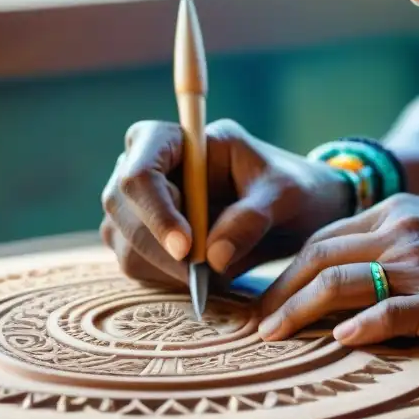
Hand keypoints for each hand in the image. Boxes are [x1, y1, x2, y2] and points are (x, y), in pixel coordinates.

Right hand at [101, 119, 352, 285]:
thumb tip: (213, 257)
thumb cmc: (292, 189)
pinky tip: (204, 279)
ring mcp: (141, 201)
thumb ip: (252, 219)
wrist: (298, 212)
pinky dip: (166, 279)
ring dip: (163, 268)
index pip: (141, 168)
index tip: (188, 248)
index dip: (155, 208)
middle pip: (120, 205)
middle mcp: (151, 165)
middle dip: (159, 247)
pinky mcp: (144, 236)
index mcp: (180, 139)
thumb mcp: (285, 196)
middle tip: (204, 275)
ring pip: (123, 240)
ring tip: (215, 275)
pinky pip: (136, 263)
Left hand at [257, 193, 418, 347]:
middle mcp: (399, 234)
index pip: (324, 237)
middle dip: (280, 289)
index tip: (271, 292)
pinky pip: (388, 312)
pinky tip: (337, 341)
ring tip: (272, 335)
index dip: (289, 266)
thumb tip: (351, 266)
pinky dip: (358, 327)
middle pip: (318, 256)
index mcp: (395, 213)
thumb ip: (392, 238)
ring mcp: (418, 267)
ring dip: (297, 310)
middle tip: (256, 320)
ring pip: (339, 282)